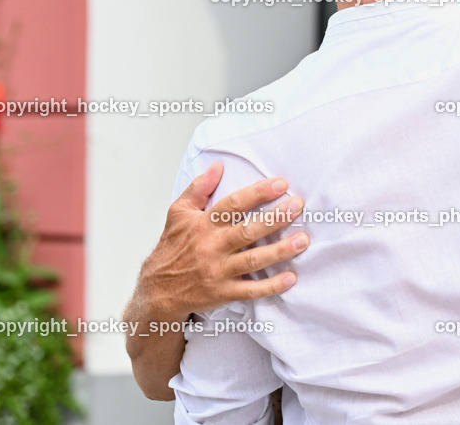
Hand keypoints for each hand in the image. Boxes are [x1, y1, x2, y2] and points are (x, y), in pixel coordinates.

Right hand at [136, 162, 309, 320]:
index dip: (258, 193)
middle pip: (248, 230)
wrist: (156, 291)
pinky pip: (250, 290)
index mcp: (203, 225)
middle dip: (275, 218)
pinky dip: (271, 286)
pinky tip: (290, 278)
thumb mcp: (178, 213)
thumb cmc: (171, 248)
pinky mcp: (223, 293)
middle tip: (298, 206)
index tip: (281, 184)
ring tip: (303, 240)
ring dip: (280, 250)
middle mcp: (212, 247)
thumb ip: (198, 189)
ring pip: (254, 260)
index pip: (234, 205)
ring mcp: (218, 271)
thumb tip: (217, 166)